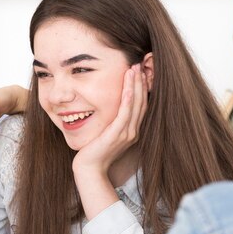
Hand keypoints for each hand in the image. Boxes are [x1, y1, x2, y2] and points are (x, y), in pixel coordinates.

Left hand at [71, 62, 149, 178]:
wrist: (89, 170)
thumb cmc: (93, 152)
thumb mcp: (104, 134)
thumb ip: (109, 122)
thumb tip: (106, 109)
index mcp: (131, 130)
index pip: (141, 104)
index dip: (142, 87)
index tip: (140, 71)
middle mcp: (132, 131)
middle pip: (142, 101)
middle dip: (142, 81)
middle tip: (140, 64)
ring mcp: (127, 133)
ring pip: (136, 104)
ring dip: (136, 85)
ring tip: (135, 68)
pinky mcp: (118, 134)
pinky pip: (125, 113)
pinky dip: (129, 98)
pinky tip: (129, 86)